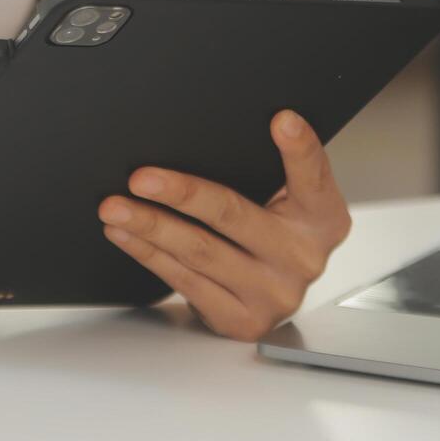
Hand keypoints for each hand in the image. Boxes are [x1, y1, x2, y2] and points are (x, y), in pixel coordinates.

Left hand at [97, 110, 351, 340]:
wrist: (271, 295)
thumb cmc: (273, 232)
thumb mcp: (288, 200)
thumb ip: (271, 170)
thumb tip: (208, 132)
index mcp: (322, 219)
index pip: (313, 177)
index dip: (300, 149)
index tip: (281, 120)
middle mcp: (303, 257)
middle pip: (234, 215)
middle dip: (181, 194)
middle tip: (141, 178)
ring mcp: (273, 294)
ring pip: (200, 251)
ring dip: (150, 225)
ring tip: (116, 207)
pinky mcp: (241, 320)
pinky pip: (184, 280)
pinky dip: (149, 253)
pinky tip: (127, 235)